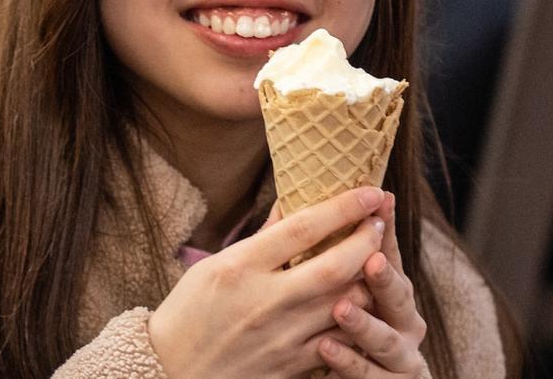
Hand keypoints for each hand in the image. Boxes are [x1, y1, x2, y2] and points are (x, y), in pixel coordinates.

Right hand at [148, 186, 389, 377]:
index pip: (304, 227)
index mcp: (241, 266)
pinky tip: (364, 304)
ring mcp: (282, 336)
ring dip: (371, 279)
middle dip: (369, 239)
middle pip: (336, 265)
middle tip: (380, 222)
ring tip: (379, 260)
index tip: (368, 190)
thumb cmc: (189, 313)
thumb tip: (292, 205)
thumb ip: (259, 238)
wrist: (172, 371)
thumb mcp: (213, 265)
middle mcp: (266, 300)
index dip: (344, 206)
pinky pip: (340, 341)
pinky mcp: (292, 366)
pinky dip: (358, 320)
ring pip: (348, 304)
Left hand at [315, 195, 428, 378]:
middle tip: (370, 260)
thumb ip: (329, 248)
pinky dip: (348, 362)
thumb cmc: (349, 322)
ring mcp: (400, 356)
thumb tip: (297, 195)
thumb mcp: (341, 285)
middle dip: (385, 278)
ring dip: (364, 323)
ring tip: (341, 308)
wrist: (369, 375)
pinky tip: (326, 348)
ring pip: (385, 340)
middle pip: (399, 297)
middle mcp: (405, 320)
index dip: (385, 231)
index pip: (391, 255)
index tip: (378, 207)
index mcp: (394, 289)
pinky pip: (368, 376)